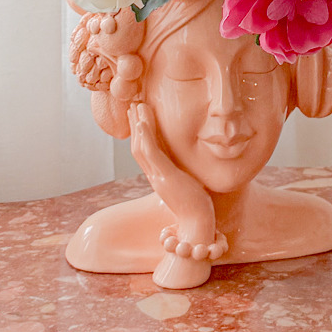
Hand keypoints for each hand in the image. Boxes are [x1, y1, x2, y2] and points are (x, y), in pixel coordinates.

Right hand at [128, 105, 223, 263]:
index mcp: (159, 177)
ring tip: (137, 106)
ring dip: (138, 125)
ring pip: (141, 147)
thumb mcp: (186, 185)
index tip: (139, 115)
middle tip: (132, 104)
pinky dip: (145, 136)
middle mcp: (155, 176)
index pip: (146, 151)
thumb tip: (185, 166)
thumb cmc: (196, 208)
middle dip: (136, 124)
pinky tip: (142, 122)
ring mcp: (158, 177)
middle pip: (139, 146)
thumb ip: (181, 174)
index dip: (141, 132)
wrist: (199, 227)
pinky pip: (151, 153)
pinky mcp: (166, 178)